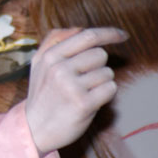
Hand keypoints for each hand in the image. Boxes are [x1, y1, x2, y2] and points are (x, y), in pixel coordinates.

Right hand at [25, 27, 127, 154]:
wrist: (35, 129)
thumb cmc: (42, 95)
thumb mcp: (39, 64)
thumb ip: (54, 42)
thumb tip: (80, 29)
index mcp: (50, 56)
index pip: (87, 36)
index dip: (109, 33)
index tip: (122, 35)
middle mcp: (59, 68)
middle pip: (100, 54)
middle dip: (97, 66)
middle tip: (82, 81)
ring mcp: (70, 86)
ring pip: (107, 72)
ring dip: (100, 83)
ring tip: (82, 93)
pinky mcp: (83, 103)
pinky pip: (110, 89)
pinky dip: (105, 95)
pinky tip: (89, 102)